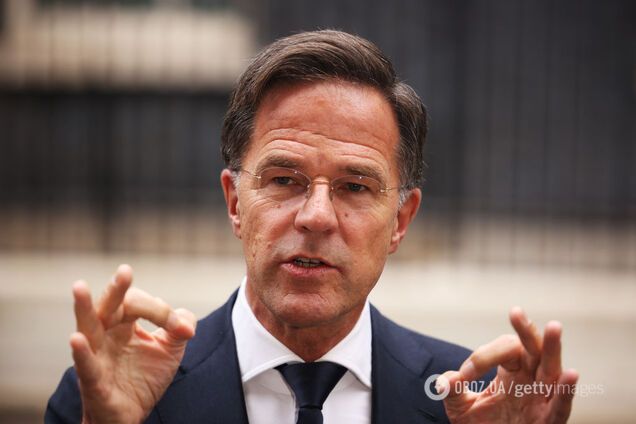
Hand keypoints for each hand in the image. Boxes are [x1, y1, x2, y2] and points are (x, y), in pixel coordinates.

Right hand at [70, 264, 195, 423]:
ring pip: (88, 328)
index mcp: (123, 324)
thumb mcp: (170, 348)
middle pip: (109, 306)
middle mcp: (107, 335)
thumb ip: (180, 326)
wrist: (132, 415)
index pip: (138, 303)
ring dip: (84, 308)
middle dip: (117, 289)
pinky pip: (86, 366)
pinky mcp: (93, 381)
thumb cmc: (144, 377)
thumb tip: (185, 322)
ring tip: (79, 288)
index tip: (179, 326)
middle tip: (125, 272)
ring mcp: (97, 356)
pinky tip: (76, 339)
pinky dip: (81, 352)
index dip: (161, 311)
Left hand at [438, 307, 578, 422]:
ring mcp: (541, 400)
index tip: (464, 374)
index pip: (504, 349)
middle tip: (516, 312)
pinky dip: (566, 392)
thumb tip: (443, 381)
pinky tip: (571, 374)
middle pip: (533, 349)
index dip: (482, 357)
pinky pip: (559, 406)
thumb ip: (453, 391)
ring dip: (552, 349)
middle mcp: (530, 380)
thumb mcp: (461, 407)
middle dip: (525, 331)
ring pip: (551, 370)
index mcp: (512, 371)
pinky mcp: (548, 422)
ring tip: (554, 327)